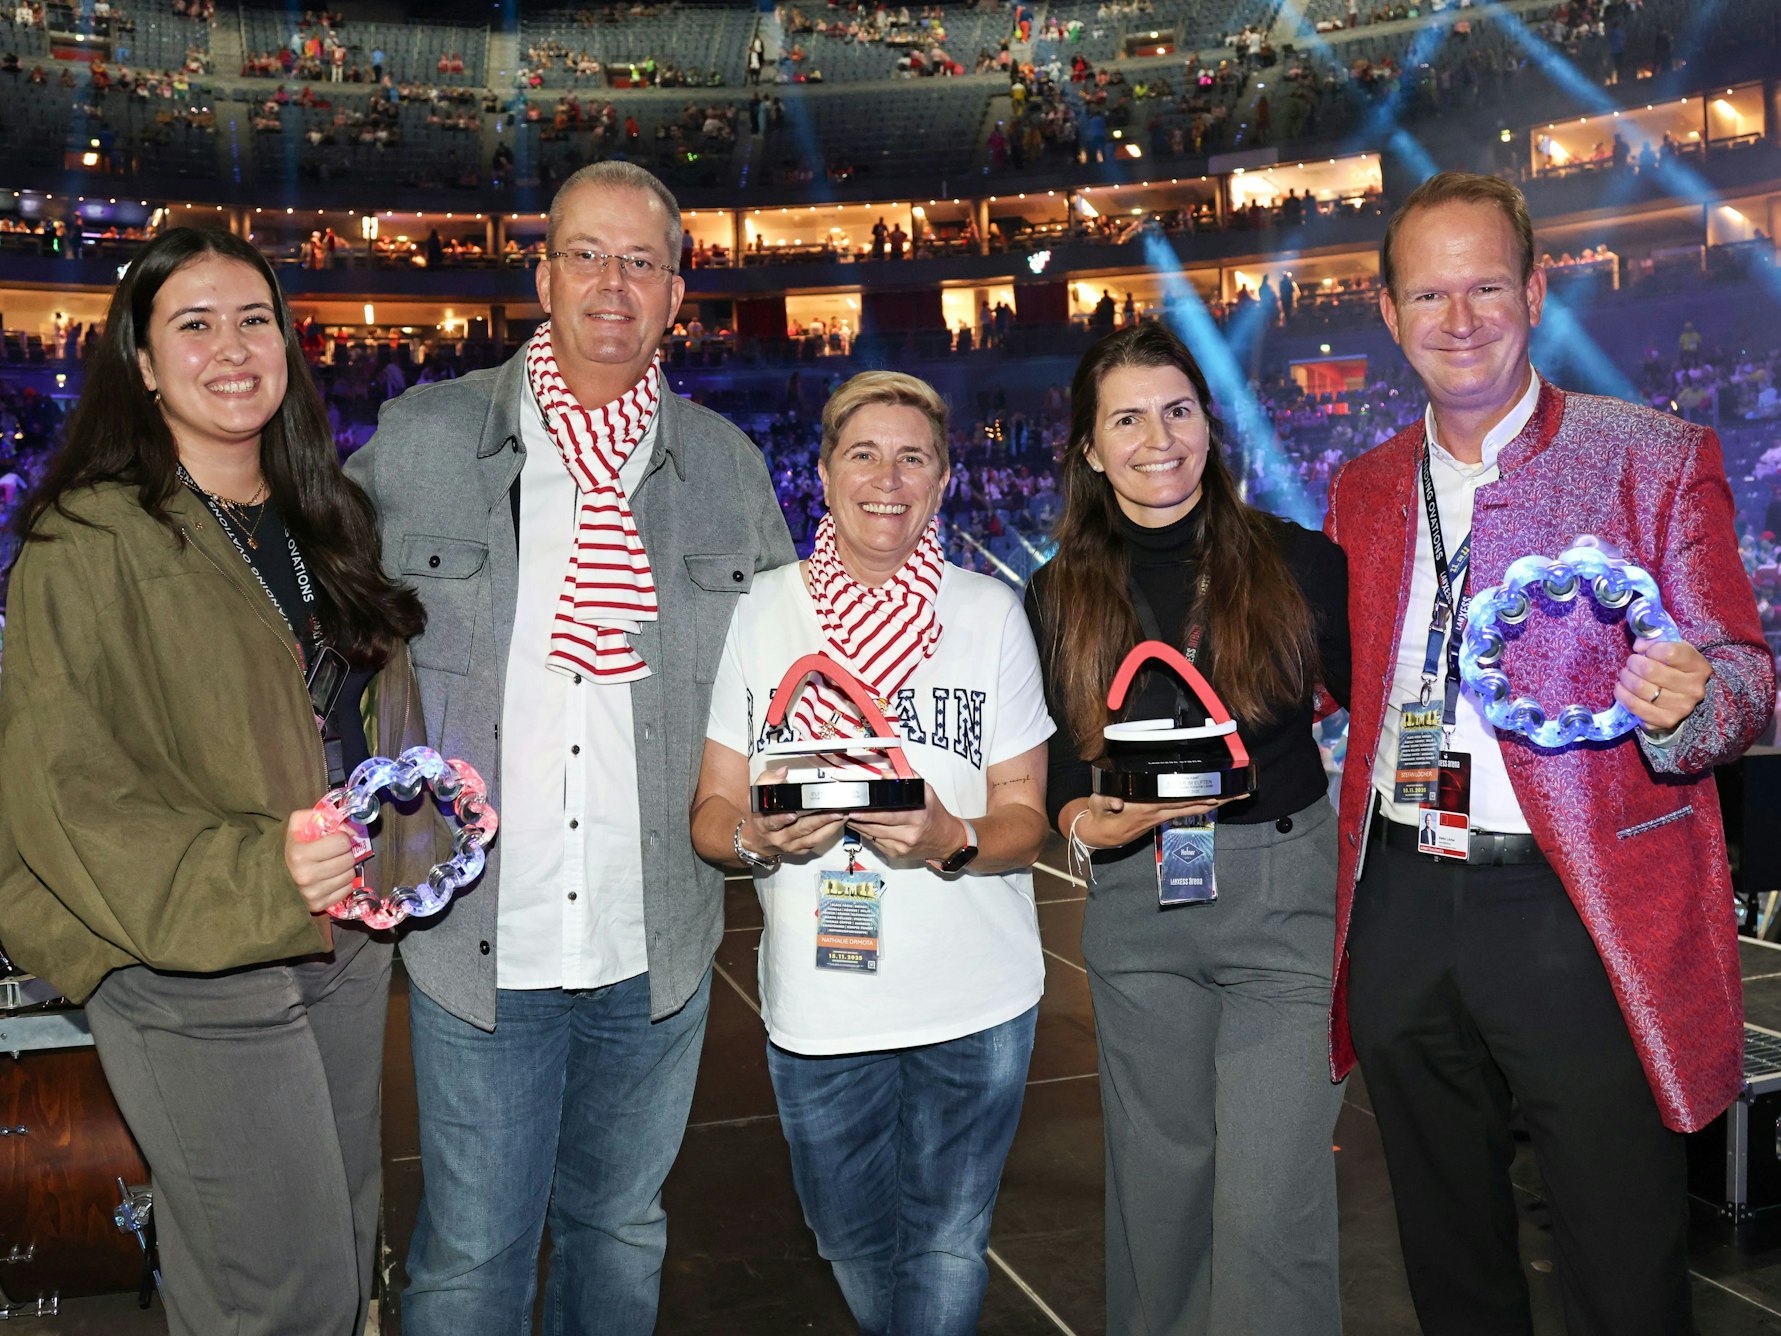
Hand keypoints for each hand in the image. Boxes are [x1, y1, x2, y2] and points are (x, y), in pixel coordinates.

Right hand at [284, 810, 358, 913]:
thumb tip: (351, 830)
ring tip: (332, 864)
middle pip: (348, 860)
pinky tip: (331, 877)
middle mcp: (306, 876)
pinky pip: (347, 890)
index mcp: (300, 854)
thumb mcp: (299, 823)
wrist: (271, 874)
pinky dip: (343, 882)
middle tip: (335, 852)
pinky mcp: (318, 906)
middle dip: (345, 852)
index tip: (334, 838)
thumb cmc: (291, 846)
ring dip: (346, 868)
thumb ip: (323, 817)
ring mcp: (312, 894)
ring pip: (350, 875)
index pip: (342, 842)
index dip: (342, 837)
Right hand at [741, 766, 847, 858]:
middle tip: (835, 811)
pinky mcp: (799, 849)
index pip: (773, 821)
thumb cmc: (760, 816)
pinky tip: (838, 822)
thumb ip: (767, 781)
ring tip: (842, 815)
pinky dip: (829, 832)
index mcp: (765, 822)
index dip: (782, 818)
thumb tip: (782, 772)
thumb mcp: (756, 796)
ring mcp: (790, 845)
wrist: (757, 840)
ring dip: (829, 827)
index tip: (792, 814)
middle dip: (819, 820)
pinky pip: (816, 842)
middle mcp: (778, 836)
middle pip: (799, 829)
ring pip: (811, 838)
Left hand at [845, 780, 959, 862]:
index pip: (887, 815)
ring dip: (858, 826)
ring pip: (871, 836)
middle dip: (857, 819)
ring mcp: (901, 847)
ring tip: (849, 816)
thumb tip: (886, 773)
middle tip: (844, 810)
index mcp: (916, 817)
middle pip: (875, 827)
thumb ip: (907, 779)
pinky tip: (863, 825)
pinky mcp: (895, 855)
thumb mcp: (926, 792)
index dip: (868, 813)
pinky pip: (875, 843)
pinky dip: (867, 834)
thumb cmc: (934, 814)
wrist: (945, 839)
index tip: (853, 809)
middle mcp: (908, 834)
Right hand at [1071, 791, 1245, 849]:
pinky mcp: (1160, 816)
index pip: (1178, 801)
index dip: (1198, 797)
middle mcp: (1159, 812)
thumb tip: (1115, 800)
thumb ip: (1105, 800)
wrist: (1099, 834)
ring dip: (1216, 803)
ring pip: (1193, 808)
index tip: (1217, 793)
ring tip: (1236, 795)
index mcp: (1147, 807)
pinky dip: (1201, 804)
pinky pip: (1185, 810)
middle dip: (1219, 800)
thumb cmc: (1099, 815)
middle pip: (1194, 805)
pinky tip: (1214, 800)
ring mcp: (1161, 816)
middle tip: (1241, 793)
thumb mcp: (1097, 804)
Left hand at [1615, 637, 1710, 732]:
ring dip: (1626, 678)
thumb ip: (1656, 641)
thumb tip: (1639, 646)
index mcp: (1699, 666)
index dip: (1651, 649)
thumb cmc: (1673, 669)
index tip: (1646, 652)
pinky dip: (1622, 695)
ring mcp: (1682, 707)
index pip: (1670, 652)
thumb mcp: (1671, 649)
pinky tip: (1622, 689)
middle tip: (1631, 663)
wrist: (1680, 700)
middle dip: (1633, 663)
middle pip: (1650, 670)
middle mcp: (1694, 688)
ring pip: (1640, 688)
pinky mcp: (1666, 721)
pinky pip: (1635, 706)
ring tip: (1626, 675)